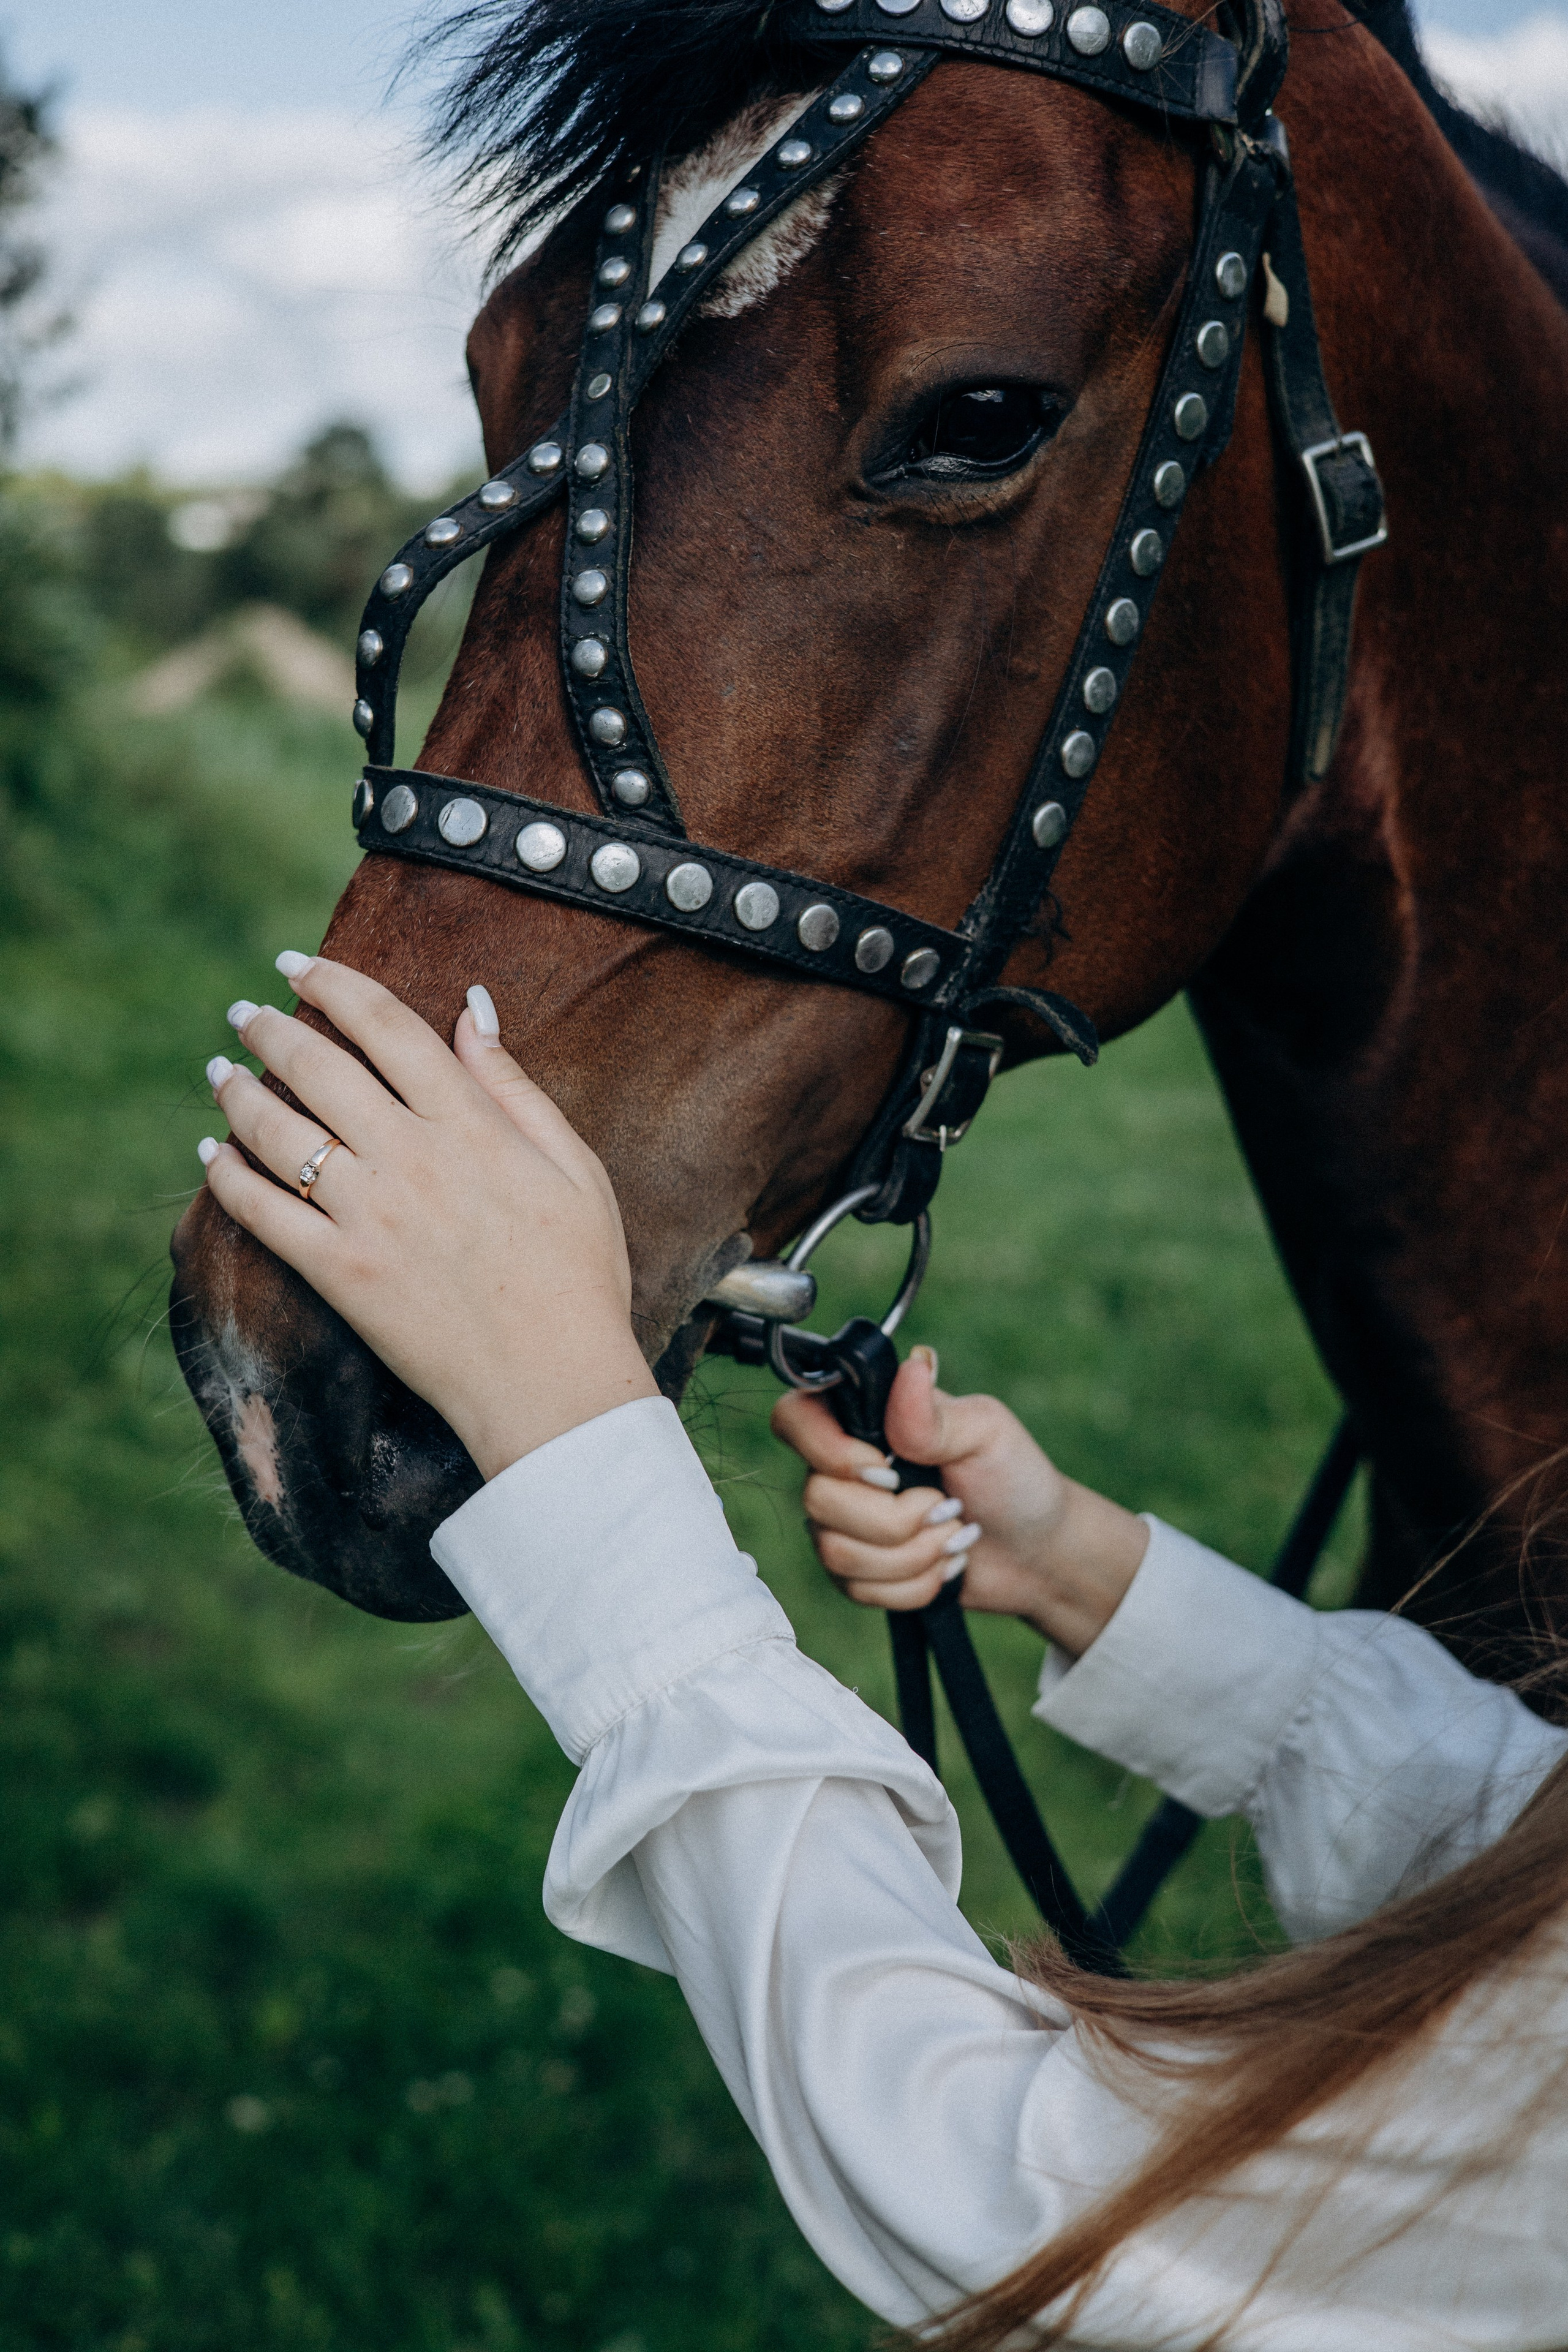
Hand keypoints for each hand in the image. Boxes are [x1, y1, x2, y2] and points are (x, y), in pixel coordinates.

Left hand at [197, 953, 656, 1478]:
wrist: (555, 1383)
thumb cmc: (579, 1276)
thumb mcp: (572, 1166)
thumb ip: (514, 1086)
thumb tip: (471, 1011)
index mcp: (470, 1124)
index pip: (386, 1026)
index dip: (335, 983)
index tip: (298, 965)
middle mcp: (411, 1158)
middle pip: (319, 1066)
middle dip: (270, 1028)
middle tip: (243, 1011)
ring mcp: (370, 1216)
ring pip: (279, 1131)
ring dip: (237, 1092)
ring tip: (218, 1072)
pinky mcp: (341, 1274)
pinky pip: (263, 1213)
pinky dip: (228, 1177)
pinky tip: (212, 1156)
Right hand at [771, 1349, 1147, 1658]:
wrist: (1037, 1552)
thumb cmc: (1014, 1479)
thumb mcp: (986, 1432)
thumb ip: (934, 1412)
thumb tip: (911, 1368)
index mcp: (865, 1418)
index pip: (794, 1418)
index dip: (829, 1451)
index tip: (886, 1468)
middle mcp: (842, 1467)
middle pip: (817, 1499)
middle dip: (896, 1519)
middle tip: (946, 1506)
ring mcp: (844, 1522)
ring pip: (835, 1552)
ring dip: (911, 1555)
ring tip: (951, 1536)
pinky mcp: (858, 1572)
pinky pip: (857, 1589)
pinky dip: (913, 1585)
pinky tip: (942, 1566)